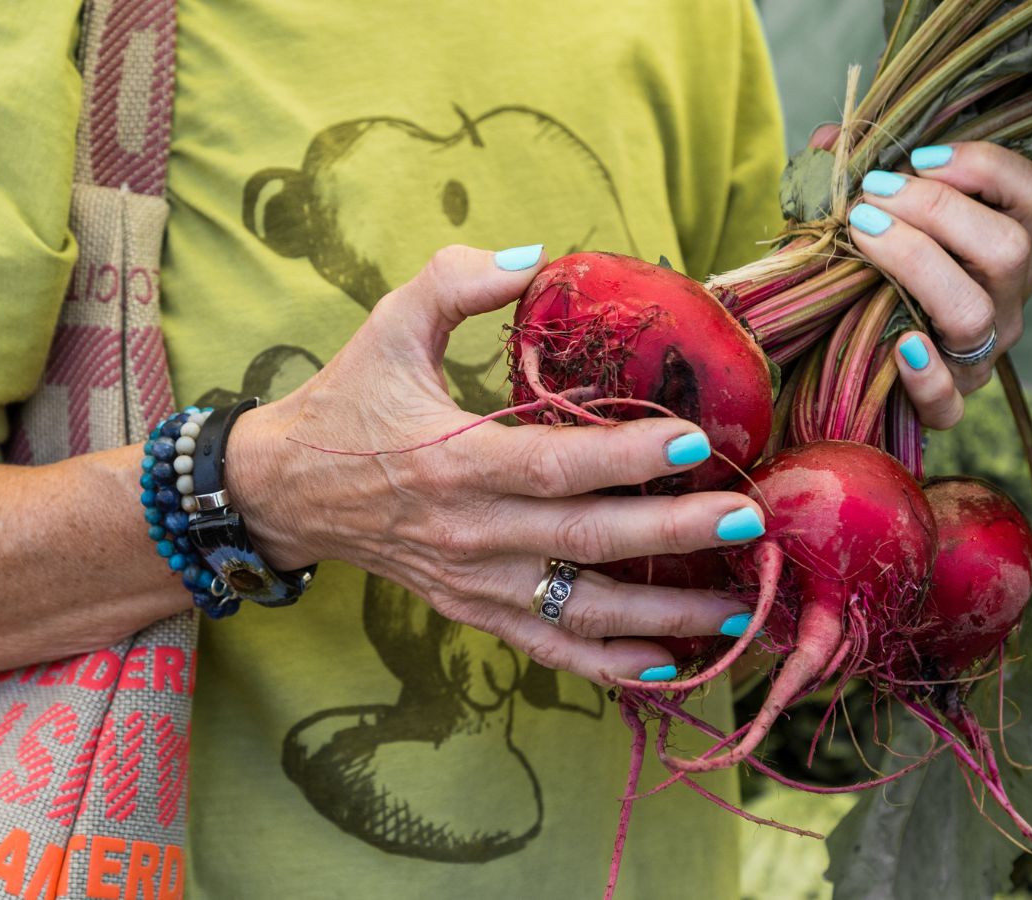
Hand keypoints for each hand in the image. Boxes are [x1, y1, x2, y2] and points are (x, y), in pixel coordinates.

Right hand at [226, 245, 764, 683]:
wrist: (284, 489)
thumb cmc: (347, 402)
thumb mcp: (388, 325)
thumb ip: (457, 281)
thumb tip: (537, 255)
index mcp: (451, 459)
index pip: (551, 465)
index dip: (624, 457)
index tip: (693, 441)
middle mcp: (466, 531)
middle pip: (584, 541)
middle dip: (673, 534)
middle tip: (746, 519)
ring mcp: (469, 580)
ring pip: (576, 608)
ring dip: (660, 613)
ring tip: (736, 605)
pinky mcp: (468, 609)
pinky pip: (545, 647)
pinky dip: (606, 664)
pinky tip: (666, 663)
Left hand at [845, 141, 1031, 427]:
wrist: (845, 358)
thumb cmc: (865, 273)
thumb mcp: (861, 216)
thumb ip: (851, 175)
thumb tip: (828, 138)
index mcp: (1002, 247)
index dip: (985, 167)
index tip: (918, 159)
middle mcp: (1005, 298)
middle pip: (1007, 248)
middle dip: (938, 210)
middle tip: (873, 197)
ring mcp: (980, 354)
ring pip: (974, 311)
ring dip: (917, 264)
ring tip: (862, 235)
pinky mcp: (948, 403)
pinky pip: (950, 400)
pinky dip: (925, 376)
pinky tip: (897, 346)